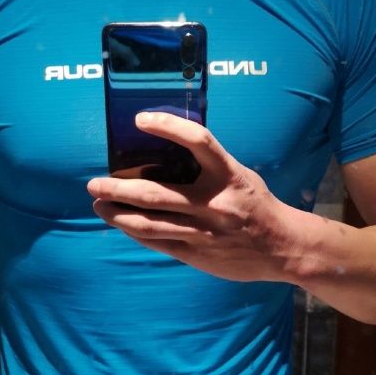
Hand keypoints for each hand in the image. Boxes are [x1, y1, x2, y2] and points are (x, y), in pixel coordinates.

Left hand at [87, 111, 295, 281]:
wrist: (282, 248)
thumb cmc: (256, 205)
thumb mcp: (239, 176)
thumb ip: (208, 168)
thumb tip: (165, 155)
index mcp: (228, 175)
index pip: (198, 140)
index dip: (168, 126)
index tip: (140, 120)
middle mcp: (214, 203)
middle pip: (155, 193)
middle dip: (117, 189)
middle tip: (93, 184)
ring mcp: (203, 232)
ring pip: (148, 223)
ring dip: (117, 214)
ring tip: (99, 206)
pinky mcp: (197, 254)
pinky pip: (157, 242)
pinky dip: (135, 231)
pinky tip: (121, 223)